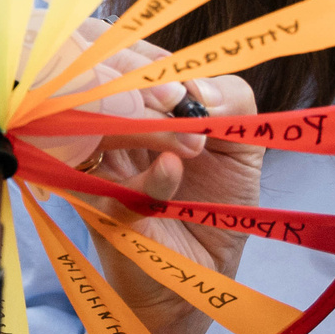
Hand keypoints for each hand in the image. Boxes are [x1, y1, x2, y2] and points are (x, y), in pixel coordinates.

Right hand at [66, 76, 262, 333]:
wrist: (202, 276)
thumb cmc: (215, 203)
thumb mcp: (239, 144)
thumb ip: (233, 101)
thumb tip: (201, 89)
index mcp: (134, 105)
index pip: (121, 59)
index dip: (146, 57)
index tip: (185, 73)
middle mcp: (104, 131)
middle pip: (100, 85)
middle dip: (144, 82)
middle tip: (188, 98)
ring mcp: (95, 172)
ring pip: (100, 130)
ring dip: (149, 126)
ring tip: (193, 140)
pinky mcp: (101, 215)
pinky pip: (116, 190)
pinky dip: (151, 178)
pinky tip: (173, 170)